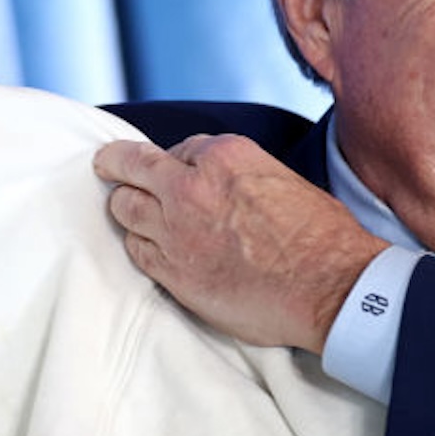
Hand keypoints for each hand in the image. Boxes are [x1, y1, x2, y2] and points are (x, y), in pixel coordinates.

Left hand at [93, 134, 388, 352]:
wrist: (328, 286)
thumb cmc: (320, 236)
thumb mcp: (282, 180)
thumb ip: (240, 179)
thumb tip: (226, 191)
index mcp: (224, 155)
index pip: (177, 149)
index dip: (174, 162)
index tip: (170, 169)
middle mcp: (191, 186)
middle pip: (131, 167)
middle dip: (117, 165)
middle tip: (106, 165)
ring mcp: (176, 230)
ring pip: (125, 208)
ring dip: (126, 207)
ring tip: (125, 209)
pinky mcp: (173, 271)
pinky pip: (137, 250)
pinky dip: (139, 244)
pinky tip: (145, 246)